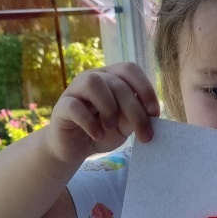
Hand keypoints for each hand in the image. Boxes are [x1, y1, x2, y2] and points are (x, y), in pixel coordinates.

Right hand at [44, 63, 159, 165]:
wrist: (76, 148)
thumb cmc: (103, 132)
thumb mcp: (124, 126)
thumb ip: (134, 117)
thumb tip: (149, 115)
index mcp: (111, 78)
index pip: (130, 69)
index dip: (145, 89)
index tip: (154, 114)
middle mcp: (93, 78)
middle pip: (118, 83)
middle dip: (135, 111)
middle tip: (144, 136)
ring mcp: (75, 90)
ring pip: (94, 83)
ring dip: (109, 107)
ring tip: (111, 126)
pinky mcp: (62, 107)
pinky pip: (75, 106)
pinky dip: (89, 122)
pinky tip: (97, 135)